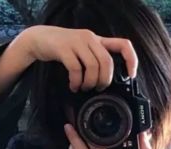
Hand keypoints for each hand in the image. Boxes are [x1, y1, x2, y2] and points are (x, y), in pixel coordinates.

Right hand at [18, 25, 137, 91]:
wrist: (39, 39)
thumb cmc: (64, 50)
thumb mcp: (84, 52)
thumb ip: (96, 61)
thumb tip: (108, 83)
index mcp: (99, 41)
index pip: (123, 45)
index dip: (131, 60)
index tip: (131, 75)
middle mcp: (90, 38)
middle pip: (107, 62)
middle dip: (105, 80)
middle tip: (98, 88)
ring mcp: (76, 41)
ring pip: (93, 66)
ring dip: (90, 83)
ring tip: (84, 88)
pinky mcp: (63, 47)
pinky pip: (76, 69)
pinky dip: (77, 82)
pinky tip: (74, 86)